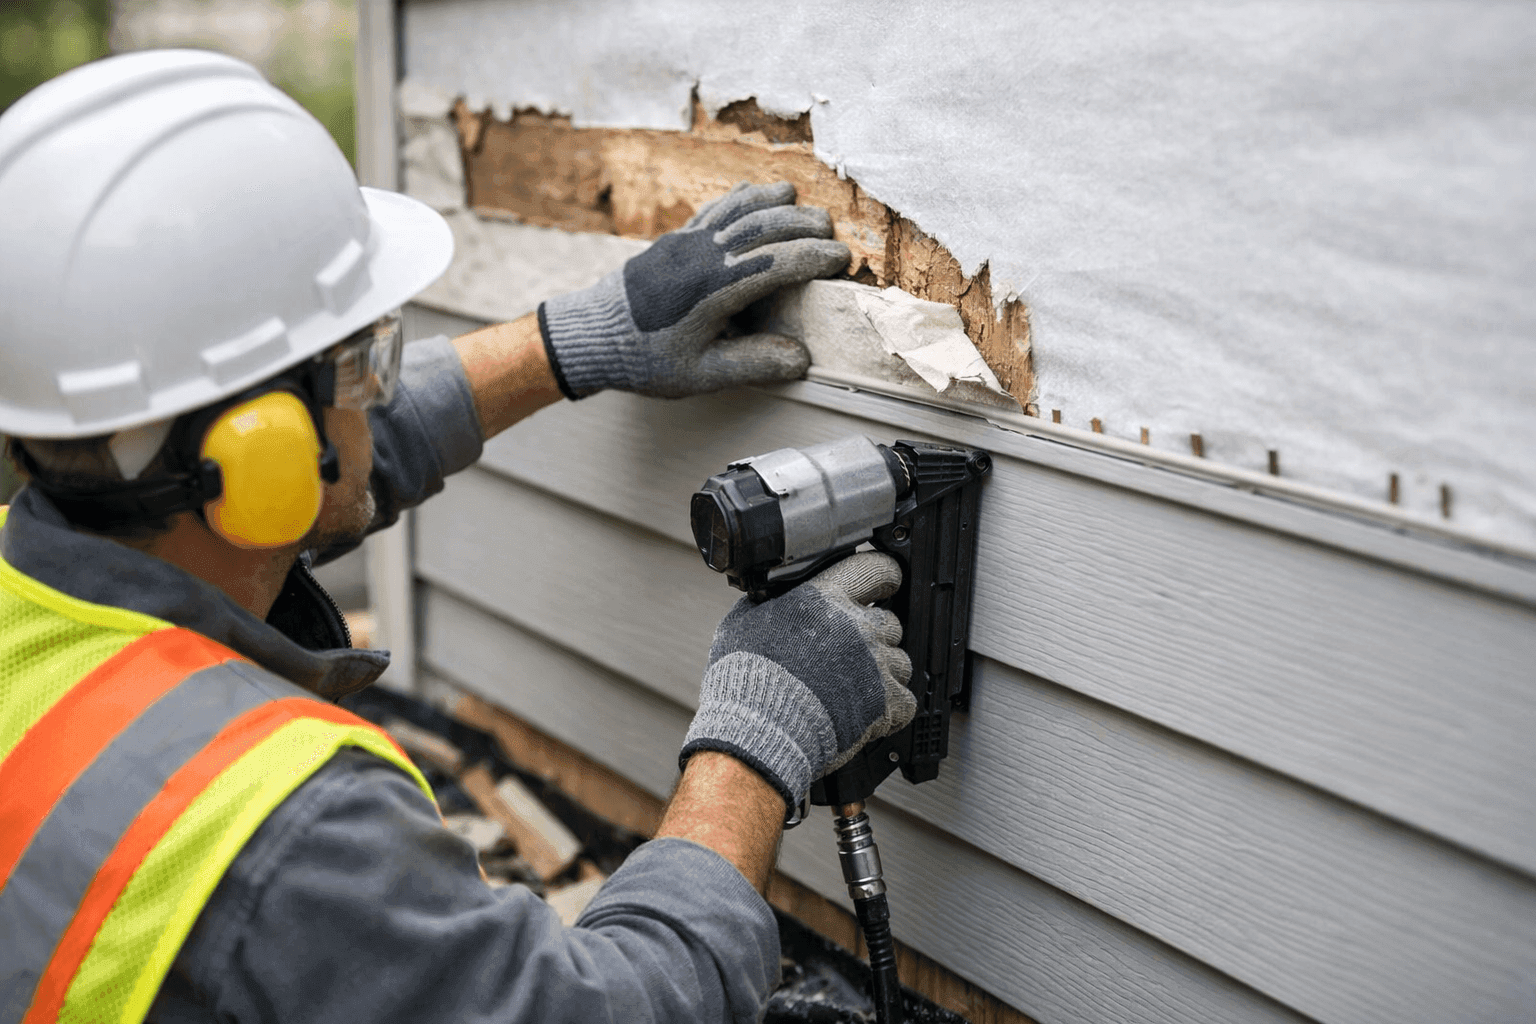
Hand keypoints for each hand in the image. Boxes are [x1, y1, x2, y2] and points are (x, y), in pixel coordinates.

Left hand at [538, 181, 849, 398]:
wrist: (592, 335)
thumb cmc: (643, 358)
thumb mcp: (700, 375)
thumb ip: (752, 365)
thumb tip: (800, 359)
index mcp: (713, 288)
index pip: (777, 261)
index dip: (814, 258)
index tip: (841, 261)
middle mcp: (702, 255)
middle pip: (764, 225)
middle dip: (804, 225)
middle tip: (832, 236)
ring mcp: (687, 241)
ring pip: (741, 208)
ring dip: (776, 203)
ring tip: (803, 206)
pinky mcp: (676, 239)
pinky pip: (716, 207)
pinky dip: (743, 197)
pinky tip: (759, 193)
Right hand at [679, 552, 916, 809]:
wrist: (757, 727)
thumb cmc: (745, 678)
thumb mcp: (744, 621)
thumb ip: (771, 603)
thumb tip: (775, 597)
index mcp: (826, 598)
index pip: (877, 569)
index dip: (883, 577)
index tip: (883, 585)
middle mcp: (857, 625)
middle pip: (890, 621)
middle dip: (874, 636)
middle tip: (849, 654)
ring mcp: (876, 663)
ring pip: (901, 661)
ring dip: (883, 673)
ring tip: (853, 688)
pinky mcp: (886, 702)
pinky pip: (906, 700)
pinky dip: (891, 709)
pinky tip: (865, 712)